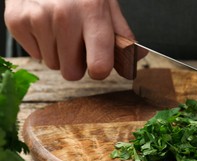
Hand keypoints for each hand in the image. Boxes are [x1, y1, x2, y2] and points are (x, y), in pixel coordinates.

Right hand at [5, 0, 133, 80]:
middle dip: (76, 63)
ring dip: (58, 52)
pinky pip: (35, 55)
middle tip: (76, 42)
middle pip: (71, 73)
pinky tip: (45, 25)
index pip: (99, 66)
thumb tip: (133, 61)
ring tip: (60, 29)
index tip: (99, 64)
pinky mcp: (16, 20)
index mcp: (93, 12)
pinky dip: (41, 44)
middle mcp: (64, 15)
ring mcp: (37, 18)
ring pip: (52, 65)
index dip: (100, 70)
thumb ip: (123, 34)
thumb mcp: (107, 4)